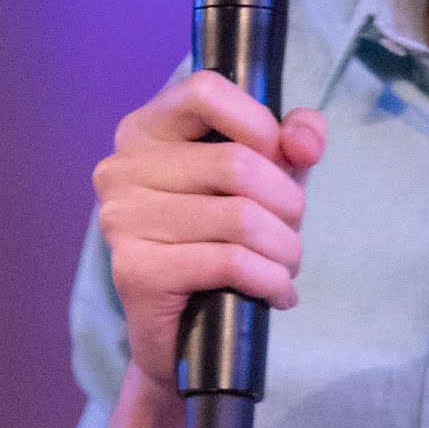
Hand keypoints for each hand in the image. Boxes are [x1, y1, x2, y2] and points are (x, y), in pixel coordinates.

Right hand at [93, 72, 328, 392]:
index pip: (206, 90)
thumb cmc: (217, 244)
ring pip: (239, 218)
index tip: (279, 160)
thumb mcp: (261, 180)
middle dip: (287, 203)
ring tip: (287, 265)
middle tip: (293, 232)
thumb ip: (288, 144)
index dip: (259, 123)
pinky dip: (270, 279)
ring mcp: (123, 221)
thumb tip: (306, 141)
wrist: (180, 337)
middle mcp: (122, 169)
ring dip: (284, 248)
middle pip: (236, 163)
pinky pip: (228, 262)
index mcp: (145, 130)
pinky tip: (278, 292)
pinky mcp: (137, 272)